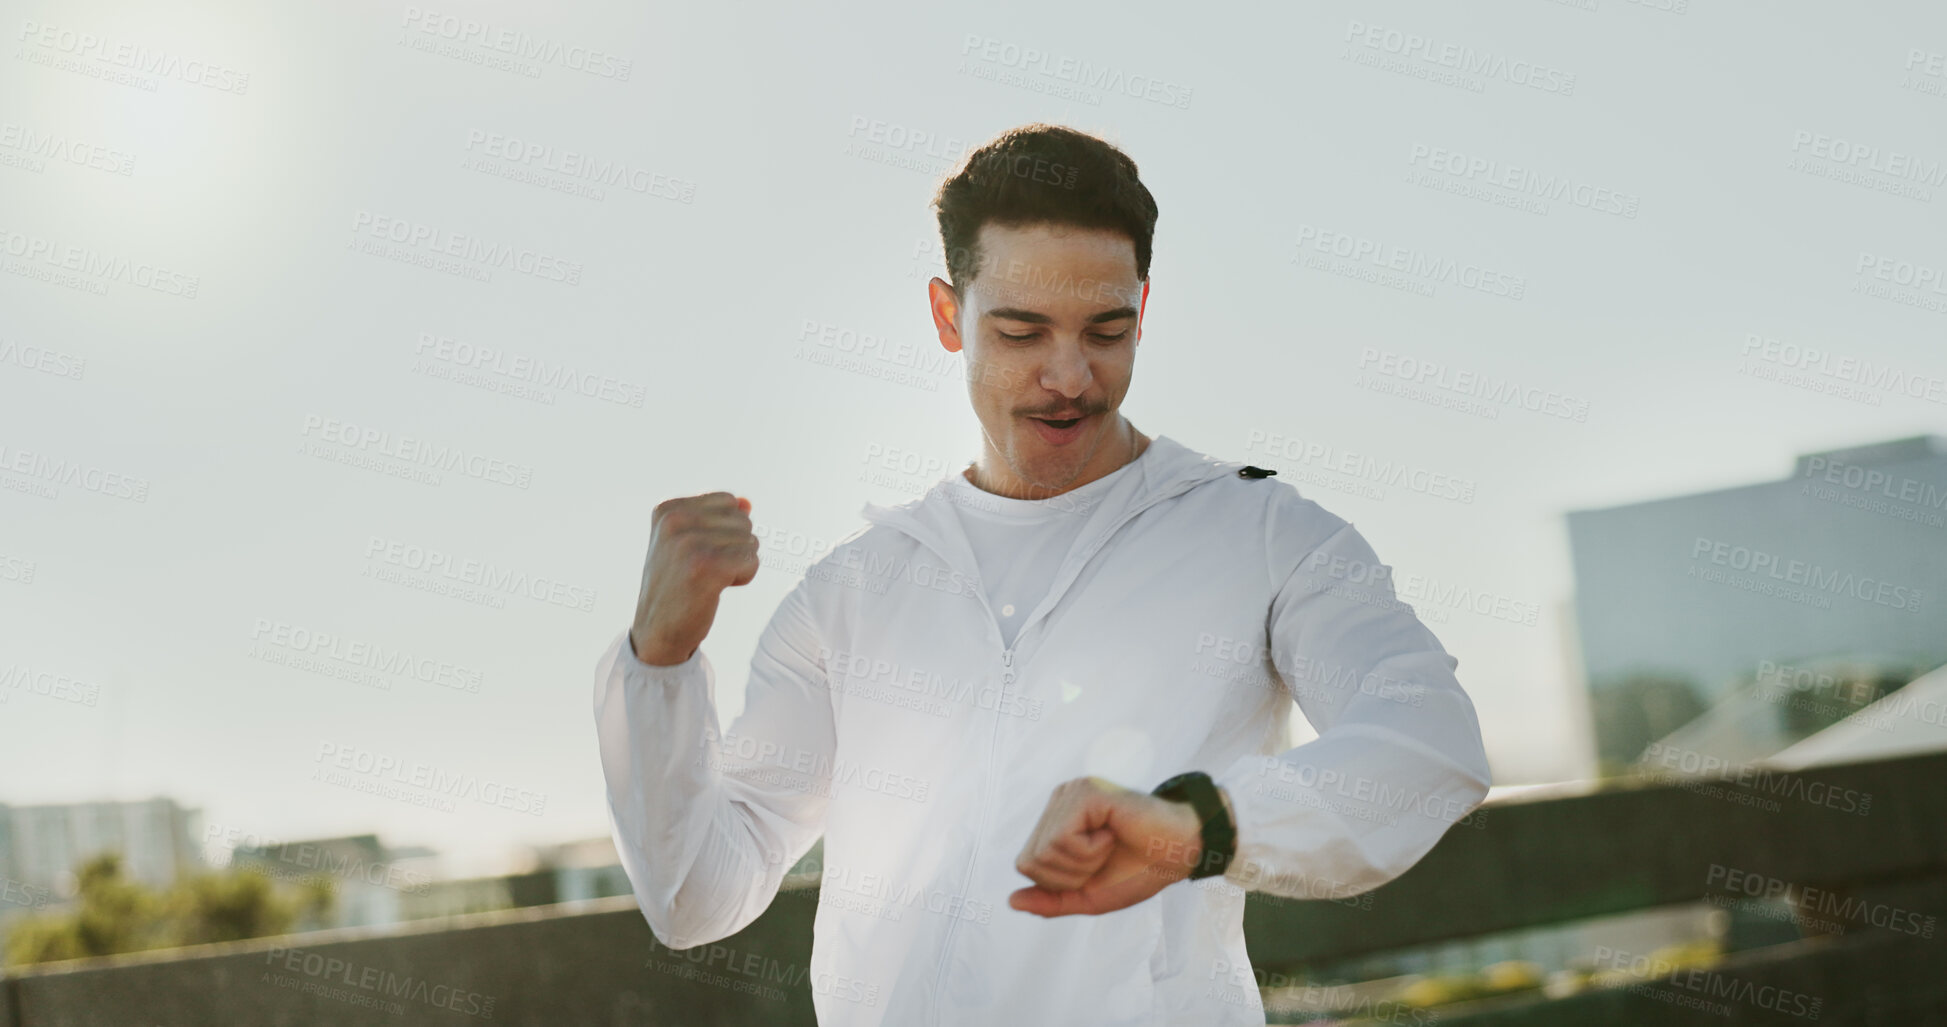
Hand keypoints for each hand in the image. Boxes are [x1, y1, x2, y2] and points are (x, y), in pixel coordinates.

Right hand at [630, 492, 759, 665]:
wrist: (657, 632)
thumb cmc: (678, 586)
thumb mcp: (688, 543)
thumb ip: (716, 518)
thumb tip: (747, 503)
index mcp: (667, 509)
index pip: (729, 501)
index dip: (726, 531)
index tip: (698, 554)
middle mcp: (674, 520)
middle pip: (743, 520)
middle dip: (735, 547)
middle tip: (704, 570)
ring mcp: (688, 542)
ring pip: (751, 540)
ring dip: (739, 564)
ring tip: (708, 579)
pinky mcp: (705, 565)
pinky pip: (752, 560)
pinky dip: (744, 576)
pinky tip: (718, 588)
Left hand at [1009, 776, 1219, 917]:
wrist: (1179, 853)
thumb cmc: (1138, 870)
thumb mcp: (1089, 896)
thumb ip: (1052, 900)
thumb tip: (1011, 902)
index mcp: (1055, 821)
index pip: (1026, 864)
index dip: (1060, 882)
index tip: (1094, 867)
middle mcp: (1058, 802)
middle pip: (1032, 861)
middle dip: (1070, 876)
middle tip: (1104, 857)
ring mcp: (1070, 793)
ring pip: (1045, 852)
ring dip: (1083, 862)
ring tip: (1109, 844)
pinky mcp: (1085, 793)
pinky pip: (1063, 840)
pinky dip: (1090, 850)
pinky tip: (1112, 834)